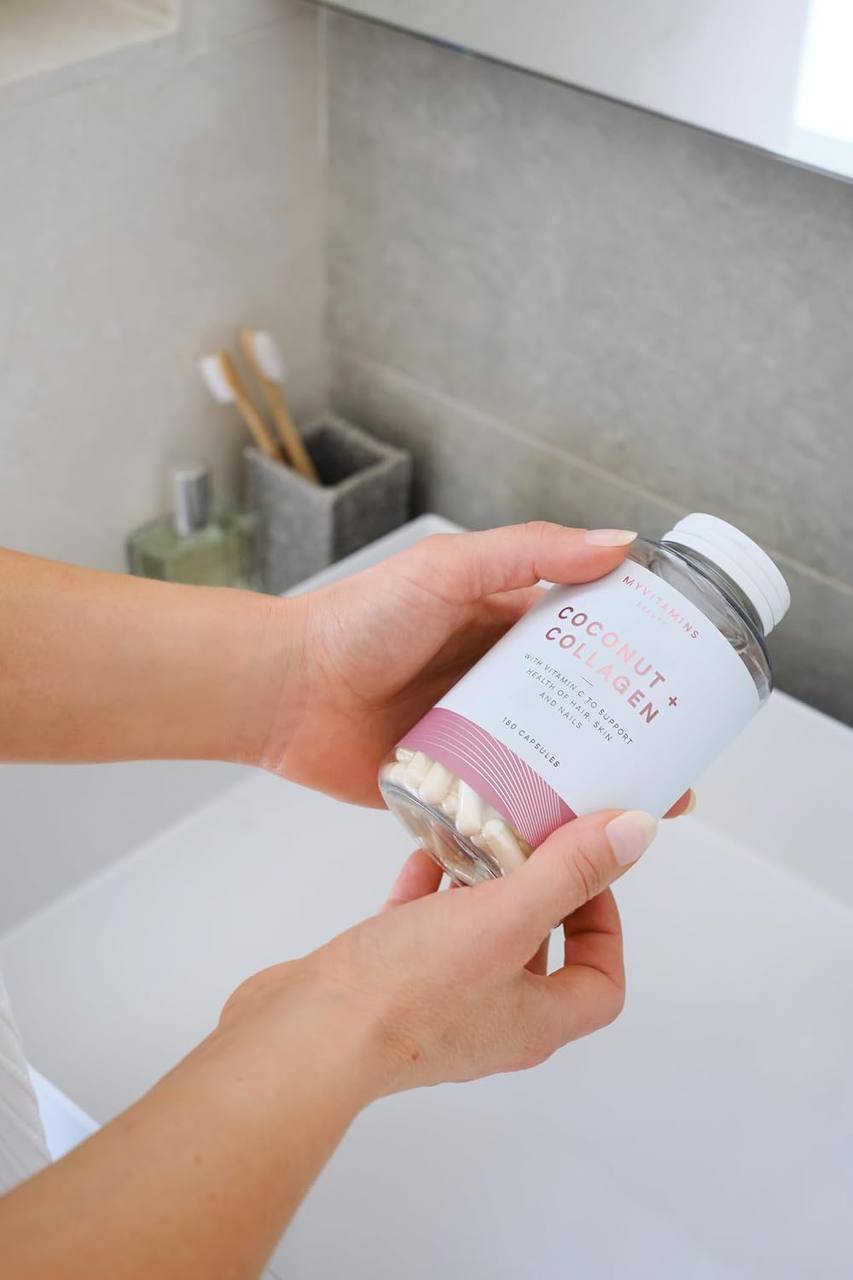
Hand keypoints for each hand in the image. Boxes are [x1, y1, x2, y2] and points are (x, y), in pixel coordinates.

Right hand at [218, 807, 656, 1095]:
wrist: (304, 1037)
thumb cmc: (412, 988)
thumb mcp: (506, 917)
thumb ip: (569, 872)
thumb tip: (637, 831)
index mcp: (535, 1021)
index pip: (600, 982)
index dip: (606, 925)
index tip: (584, 869)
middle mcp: (492, 1021)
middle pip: (538, 954)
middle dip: (539, 892)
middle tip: (531, 838)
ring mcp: (436, 1008)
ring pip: (477, 939)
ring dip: (483, 888)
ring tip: (480, 833)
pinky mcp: (386, 987)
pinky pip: (422, 933)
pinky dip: (429, 892)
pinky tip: (422, 851)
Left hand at [261, 522, 641, 804]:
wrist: (285, 692)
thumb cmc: (358, 621)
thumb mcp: (448, 568)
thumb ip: (528, 551)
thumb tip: (618, 544)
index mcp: (505, 630)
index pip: (588, 643)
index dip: (636, 659)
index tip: (684, 679)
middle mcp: (498, 687)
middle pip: (580, 712)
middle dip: (631, 737)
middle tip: (678, 763)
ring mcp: (477, 740)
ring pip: (553, 766)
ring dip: (597, 786)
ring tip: (645, 808)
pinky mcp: (452, 787)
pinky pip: (506, 807)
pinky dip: (542, 823)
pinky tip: (580, 842)